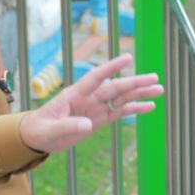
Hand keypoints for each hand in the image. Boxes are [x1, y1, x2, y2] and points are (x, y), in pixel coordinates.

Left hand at [18, 53, 162, 152]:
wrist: (35, 137)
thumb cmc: (38, 129)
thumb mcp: (49, 130)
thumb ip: (67, 125)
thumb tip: (87, 124)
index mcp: (74, 94)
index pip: (96, 77)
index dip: (111, 67)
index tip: (128, 58)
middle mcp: (88, 98)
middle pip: (115, 87)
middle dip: (135, 82)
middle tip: (155, 78)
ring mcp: (94, 107)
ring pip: (121, 98)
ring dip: (139, 94)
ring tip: (159, 89)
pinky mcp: (98, 119)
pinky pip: (119, 112)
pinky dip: (134, 109)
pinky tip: (149, 106)